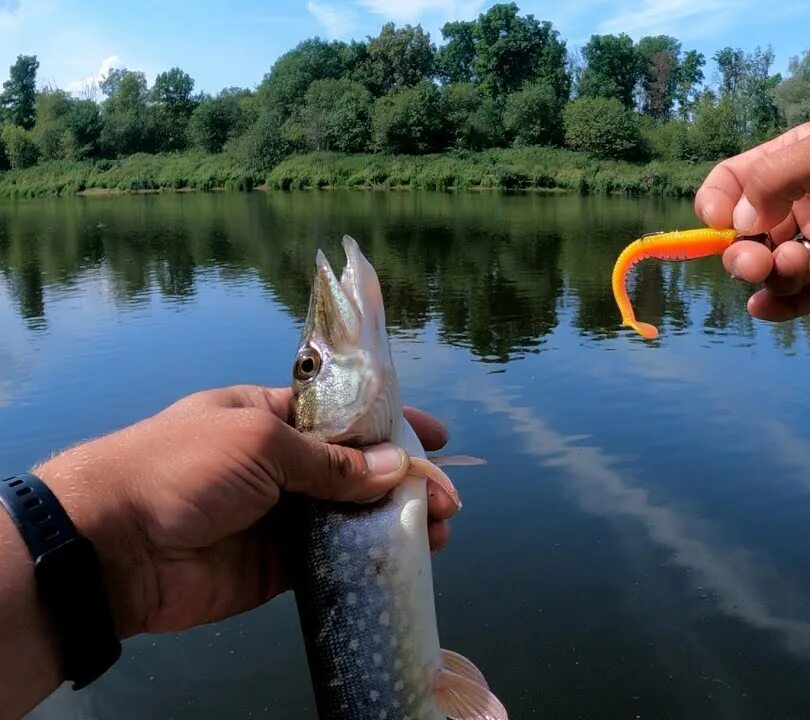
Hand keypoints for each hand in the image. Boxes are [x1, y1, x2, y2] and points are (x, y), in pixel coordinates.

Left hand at [30, 385, 459, 638]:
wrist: (109, 549)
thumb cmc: (179, 468)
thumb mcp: (261, 444)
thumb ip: (331, 463)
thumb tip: (396, 471)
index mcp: (267, 418)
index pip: (341, 415)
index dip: (390, 422)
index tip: (437, 435)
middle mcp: (277, 466)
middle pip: (356, 470)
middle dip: (405, 480)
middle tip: (449, 500)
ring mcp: (278, 519)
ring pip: (351, 518)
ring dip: (396, 522)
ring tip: (440, 532)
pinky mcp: (276, 569)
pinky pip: (332, 561)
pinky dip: (369, 559)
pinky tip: (405, 558)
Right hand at [694, 101, 809, 320]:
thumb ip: (778, 178)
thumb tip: (736, 221)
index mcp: (797, 160)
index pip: (735, 182)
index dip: (717, 204)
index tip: (720, 223)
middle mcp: (807, 200)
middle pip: (748, 232)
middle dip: (741, 250)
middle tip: (757, 260)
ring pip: (776, 267)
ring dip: (766, 275)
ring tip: (791, 268)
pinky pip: (807, 296)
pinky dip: (782, 305)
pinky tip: (766, 308)